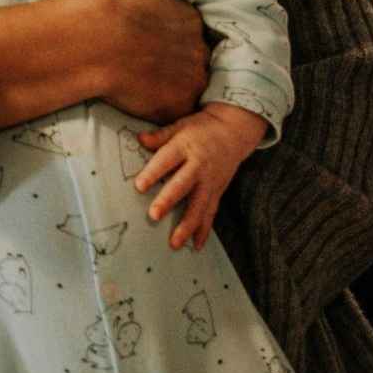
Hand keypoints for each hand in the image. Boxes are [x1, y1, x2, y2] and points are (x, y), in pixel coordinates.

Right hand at [79, 0, 208, 124]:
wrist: (96, 37)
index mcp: (186, 15)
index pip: (188, 23)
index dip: (172, 29)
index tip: (151, 33)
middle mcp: (195, 48)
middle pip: (192, 57)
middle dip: (176, 61)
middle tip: (147, 63)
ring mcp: (187, 80)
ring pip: (187, 86)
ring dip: (172, 87)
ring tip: (146, 88)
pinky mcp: (174, 107)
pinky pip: (175, 114)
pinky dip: (165, 113)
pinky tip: (145, 109)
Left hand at [135, 102, 265, 249]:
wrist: (233, 131)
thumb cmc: (201, 128)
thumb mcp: (181, 126)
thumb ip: (161, 136)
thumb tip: (139, 139)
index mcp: (186, 147)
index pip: (167, 160)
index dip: (154, 172)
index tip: (139, 185)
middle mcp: (199, 166)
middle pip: (183, 184)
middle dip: (169, 200)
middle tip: (154, 215)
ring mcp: (210, 181)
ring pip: (199, 205)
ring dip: (187, 225)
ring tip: (174, 243)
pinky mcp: (217, 191)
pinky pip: (211, 213)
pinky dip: (204, 230)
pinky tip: (196, 246)